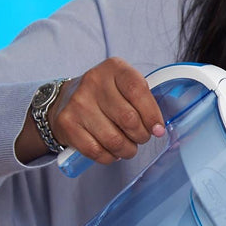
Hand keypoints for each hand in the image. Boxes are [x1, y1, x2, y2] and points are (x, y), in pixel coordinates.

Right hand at [47, 58, 164, 164]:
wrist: (67, 99)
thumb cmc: (106, 95)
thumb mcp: (125, 85)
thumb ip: (144, 100)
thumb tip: (158, 129)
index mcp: (114, 68)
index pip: (138, 91)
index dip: (152, 115)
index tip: (158, 129)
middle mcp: (93, 82)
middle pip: (129, 119)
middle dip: (141, 136)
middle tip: (141, 137)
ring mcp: (78, 103)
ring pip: (114, 140)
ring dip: (127, 149)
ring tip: (128, 147)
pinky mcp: (67, 123)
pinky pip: (96, 151)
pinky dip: (109, 156)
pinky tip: (111, 151)